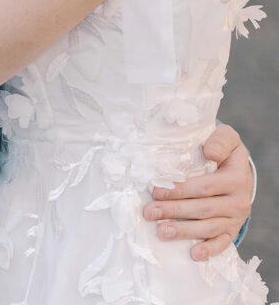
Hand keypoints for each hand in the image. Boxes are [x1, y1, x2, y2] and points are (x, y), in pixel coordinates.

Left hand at [143, 125, 252, 259]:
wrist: (242, 171)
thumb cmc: (226, 153)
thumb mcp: (227, 139)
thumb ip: (221, 141)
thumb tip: (210, 152)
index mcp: (236, 178)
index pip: (204, 186)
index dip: (180, 189)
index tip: (157, 190)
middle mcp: (238, 201)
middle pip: (202, 208)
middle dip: (174, 211)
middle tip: (150, 212)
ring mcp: (236, 219)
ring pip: (208, 227)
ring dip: (184, 231)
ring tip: (161, 231)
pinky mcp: (233, 231)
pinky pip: (222, 243)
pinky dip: (209, 250)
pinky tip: (193, 254)